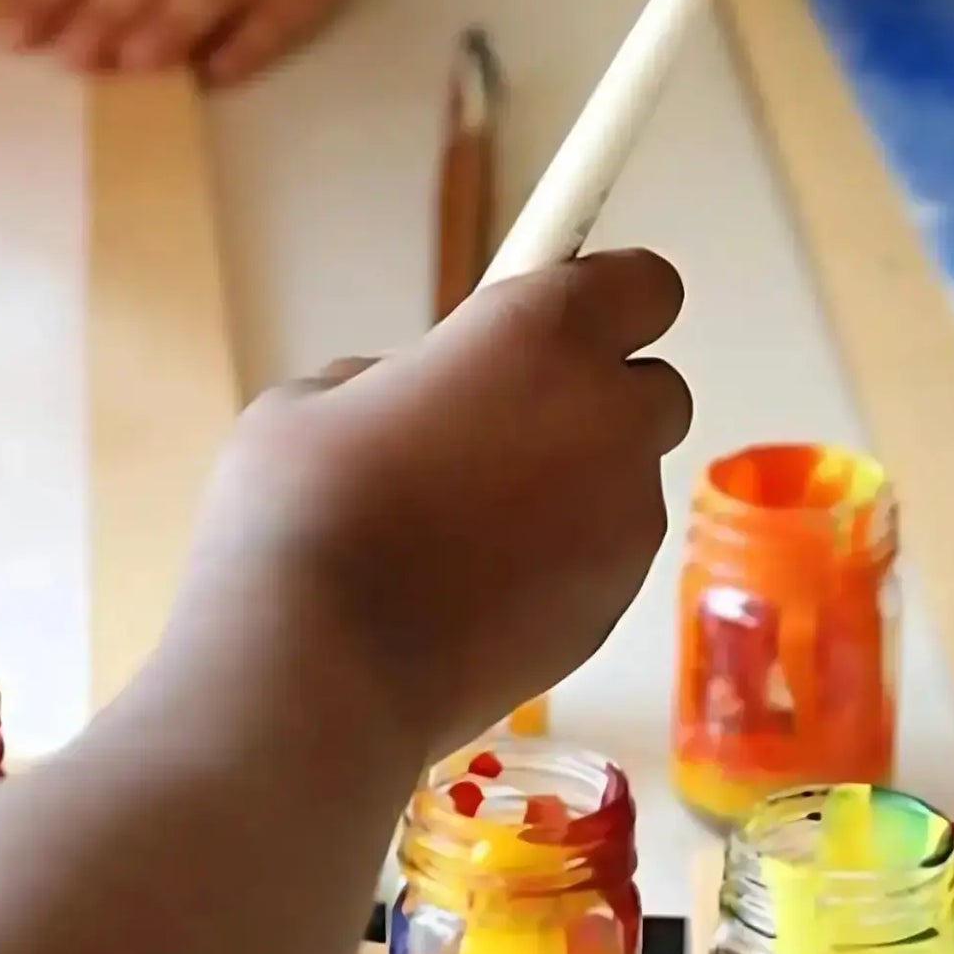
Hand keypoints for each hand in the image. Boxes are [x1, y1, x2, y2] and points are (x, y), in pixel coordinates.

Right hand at [172, 250, 692, 756]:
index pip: (645, 282)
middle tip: (507, 429)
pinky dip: (563, 562)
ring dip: (576, 487)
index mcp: (542, 333)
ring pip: (626, 480)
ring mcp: (623, 519)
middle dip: (598, 401)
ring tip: (467, 528)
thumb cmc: (299, 515)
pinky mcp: (614, 604)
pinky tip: (475, 590)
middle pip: (653, 388)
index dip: (607, 299)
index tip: (563, 317)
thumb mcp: (320, 398)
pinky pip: (604, 559)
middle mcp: (607, 416)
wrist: (316, 671)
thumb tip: (428, 401)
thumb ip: (406, 379)